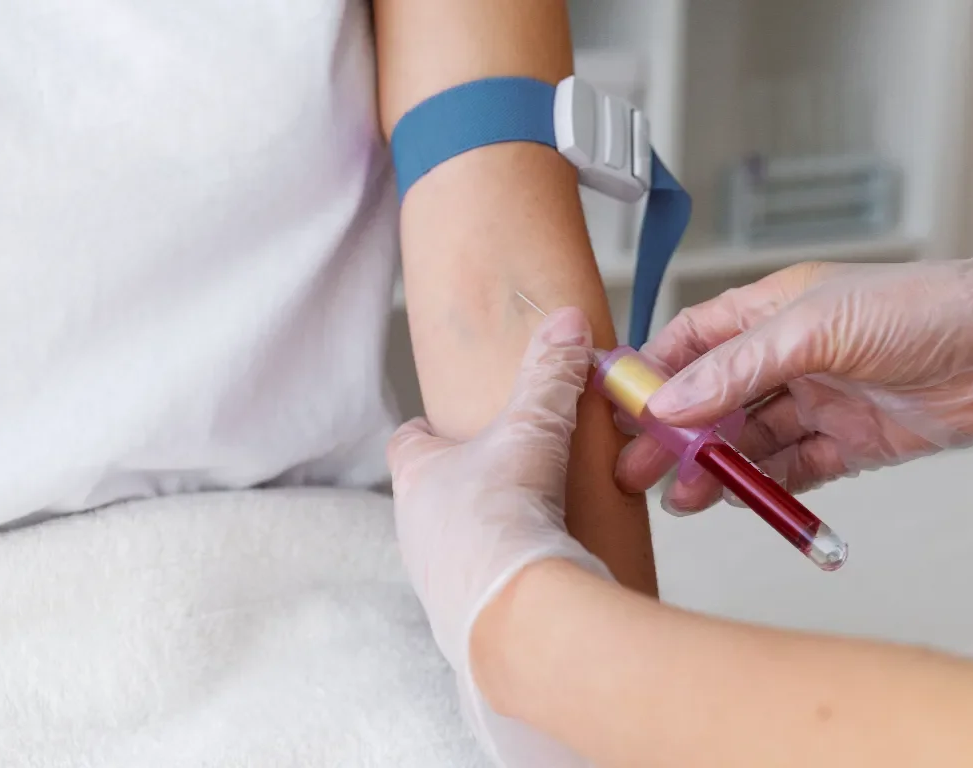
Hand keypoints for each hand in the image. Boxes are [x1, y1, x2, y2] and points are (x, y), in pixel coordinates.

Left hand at [387, 307, 609, 766]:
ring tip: (527, 525)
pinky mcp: (462, 618)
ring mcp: (433, 578)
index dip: (428, 431)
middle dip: (462, 484)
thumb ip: (549, 375)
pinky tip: (534, 572)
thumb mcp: (531, 429)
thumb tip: (566, 322)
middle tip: (504, 474)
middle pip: (429, 495)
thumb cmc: (501, 515)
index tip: (449, 425)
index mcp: (416, 476)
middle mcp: (414, 529)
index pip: (406, 443)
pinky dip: (499, 577)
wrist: (509, 611)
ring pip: (450, 544)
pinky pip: (476, 588)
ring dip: (480, 534)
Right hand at [616, 249, 972, 513]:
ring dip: (714, 468)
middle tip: (637, 469)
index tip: (618, 406)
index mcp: (771, 312)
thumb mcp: (813, 329)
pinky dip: (764, 486)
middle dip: (674, 434)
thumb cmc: (919, 309)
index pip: (693, 340)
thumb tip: (670, 400)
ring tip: (682, 498)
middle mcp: (789, 356)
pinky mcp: (850, 441)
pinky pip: (794, 468)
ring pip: (748, 440)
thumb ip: (737, 367)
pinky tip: (736, 499)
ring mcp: (818, 400)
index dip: (654, 371)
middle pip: (713, 398)